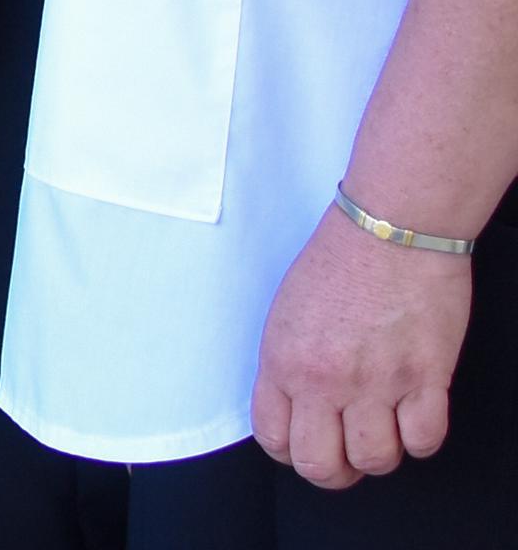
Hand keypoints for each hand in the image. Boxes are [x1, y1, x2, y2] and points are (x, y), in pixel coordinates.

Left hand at [254, 207, 475, 485]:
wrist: (389, 229)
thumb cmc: (338, 262)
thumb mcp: (286, 314)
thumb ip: (289, 365)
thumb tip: (298, 408)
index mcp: (282, 360)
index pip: (274, 438)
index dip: (292, 453)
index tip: (307, 447)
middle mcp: (323, 379)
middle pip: (321, 465)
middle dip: (334, 471)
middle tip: (346, 457)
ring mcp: (376, 382)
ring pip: (374, 460)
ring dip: (380, 454)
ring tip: (383, 430)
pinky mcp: (425, 377)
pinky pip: (423, 440)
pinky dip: (421, 438)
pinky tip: (415, 415)